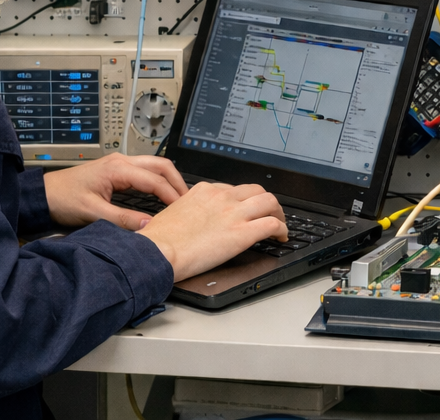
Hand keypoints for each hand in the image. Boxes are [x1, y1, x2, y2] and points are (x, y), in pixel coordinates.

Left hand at [42, 152, 188, 229]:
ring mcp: (120, 163)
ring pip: (155, 165)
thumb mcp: (93, 213)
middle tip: (188, 201)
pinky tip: (161, 194)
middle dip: (177, 182)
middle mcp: (121, 161)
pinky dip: (158, 180)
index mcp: (117, 168)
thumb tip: (148, 225)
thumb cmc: (63, 199)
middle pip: (161, 165)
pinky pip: (145, 170)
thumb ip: (122, 219)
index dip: (171, 194)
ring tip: (179, 198)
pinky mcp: (117, 170)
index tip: (182, 209)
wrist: (44, 195)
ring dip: (169, 179)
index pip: (154, 180)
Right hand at [138, 182, 287, 281]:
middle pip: (255, 190)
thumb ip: (187, 210)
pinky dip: (282, 229)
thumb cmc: (158, 239)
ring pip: (269, 201)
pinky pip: (273, 224)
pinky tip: (281, 237)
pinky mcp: (242, 233)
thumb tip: (190, 219)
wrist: (158, 251)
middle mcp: (221, 197)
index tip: (243, 209)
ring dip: (278, 212)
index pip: (232, 189)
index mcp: (203, 190)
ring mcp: (234, 213)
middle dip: (264, 201)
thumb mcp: (172, 212)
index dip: (242, 200)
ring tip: (280, 223)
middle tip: (267, 213)